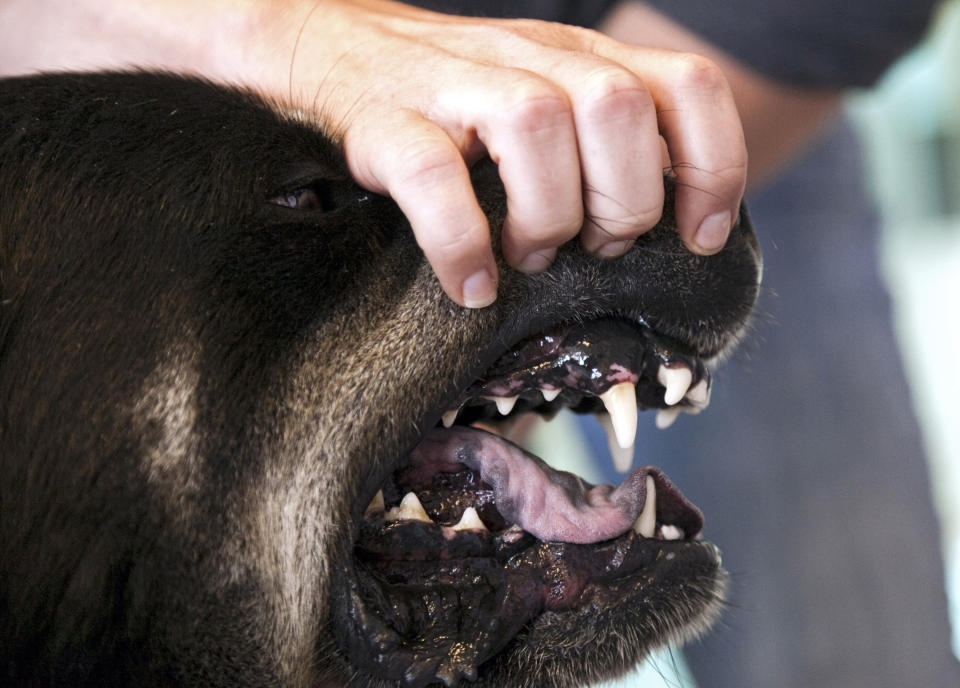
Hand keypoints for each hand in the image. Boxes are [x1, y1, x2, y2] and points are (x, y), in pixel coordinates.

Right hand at [0, 0, 747, 307]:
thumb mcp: (542, 105)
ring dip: (547, 218)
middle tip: (592, 246)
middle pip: (617, 111)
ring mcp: (452, 84)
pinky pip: (434, 178)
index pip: (685, 86)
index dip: (713, 165)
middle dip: (622, 202)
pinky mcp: (383, 120)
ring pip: (535, 128)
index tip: (699, 236)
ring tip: (529, 259)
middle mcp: (527, 59)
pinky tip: (470, 285)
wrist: (321, 46)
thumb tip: (673, 233)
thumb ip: (605, 149)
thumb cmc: (451, 106)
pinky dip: (463, 244)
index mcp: (579, 58)